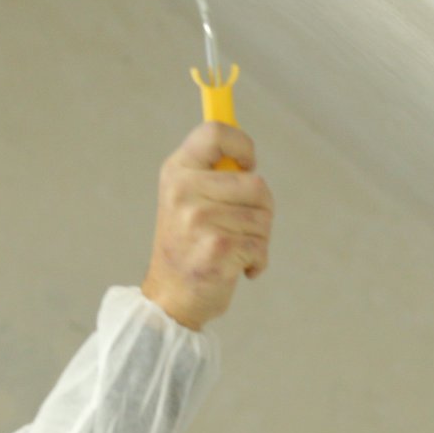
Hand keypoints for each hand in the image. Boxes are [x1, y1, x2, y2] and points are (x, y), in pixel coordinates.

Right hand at [140, 122, 273, 330]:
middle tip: (240, 227)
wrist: (169, 299)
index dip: (242, 146)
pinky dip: (257, 261)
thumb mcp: (187, 199)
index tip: (247, 166)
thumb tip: (245, 155)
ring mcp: (199, 220)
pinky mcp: (218, 248)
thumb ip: (212, 174)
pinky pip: (261, 246)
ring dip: (258, 238)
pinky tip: (236, 268)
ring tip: (232, 250)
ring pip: (263, 217)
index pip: (216, 133)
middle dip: (261, 209)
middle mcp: (184, 191)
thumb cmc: (189, 247)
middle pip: (257, 183)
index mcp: (177, 172)